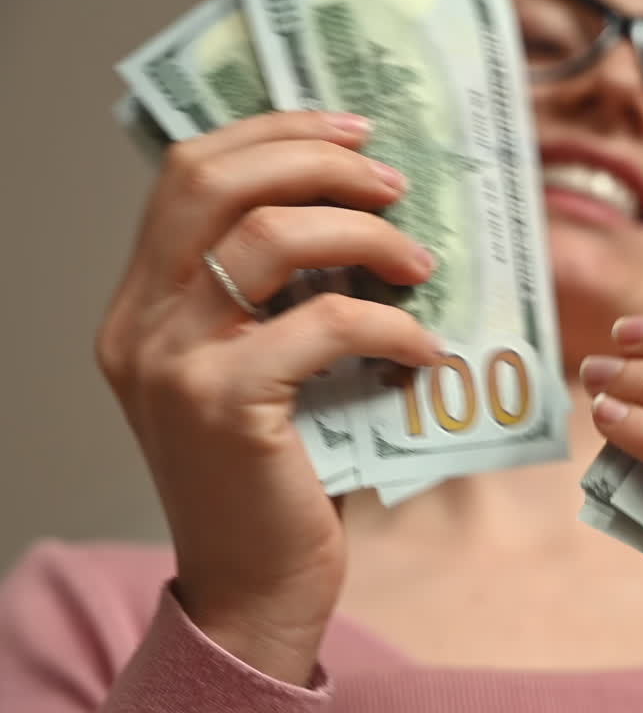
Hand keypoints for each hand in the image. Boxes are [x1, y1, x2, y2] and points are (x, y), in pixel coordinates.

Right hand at [95, 111, 439, 684]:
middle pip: (216, 182)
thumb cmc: (279, 476)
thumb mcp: (265, 369)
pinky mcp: (223, 405)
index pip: (189, 173)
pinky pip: (326, 324)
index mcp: (142, 303)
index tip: (353, 132)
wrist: (255, 588)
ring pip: (269, 239)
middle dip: (319, 161)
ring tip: (421, 261)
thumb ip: (285, 295)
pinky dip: (391, 324)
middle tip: (395, 182)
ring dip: (364, 234)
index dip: (275, 133)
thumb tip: (374, 216)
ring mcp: (171, 362)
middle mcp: (139, 322)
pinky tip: (426, 348)